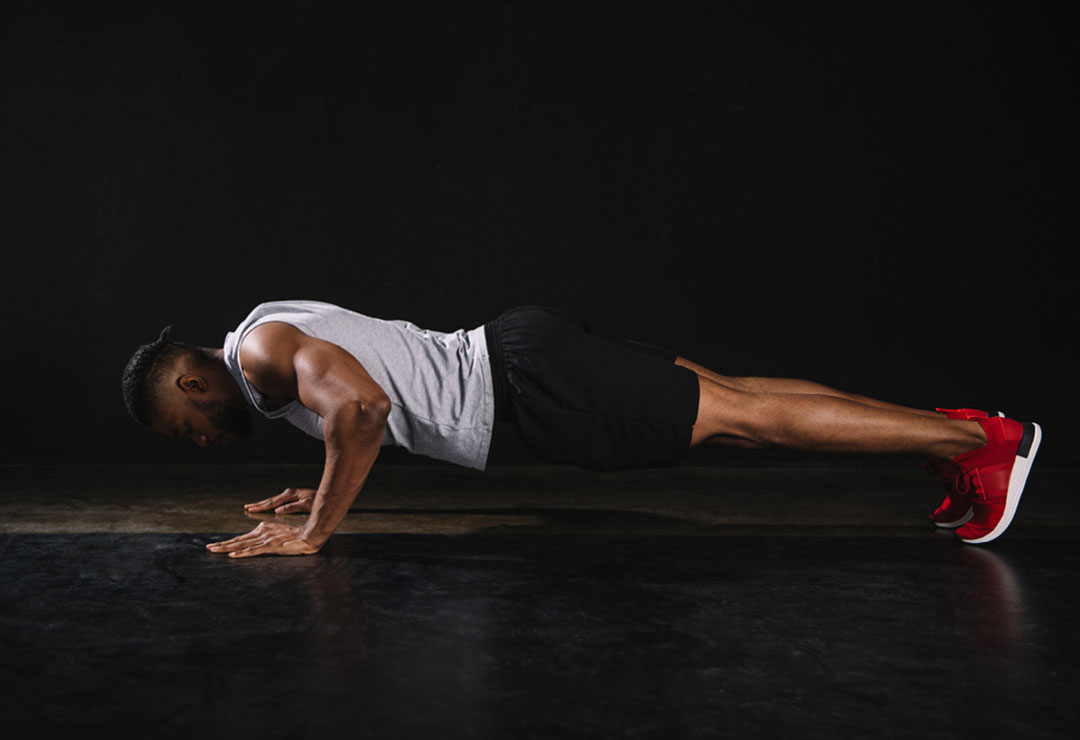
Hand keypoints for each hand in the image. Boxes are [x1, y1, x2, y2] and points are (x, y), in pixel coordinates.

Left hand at [206, 521, 321, 557]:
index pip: (242, 537)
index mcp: (263, 528)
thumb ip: (267, 536)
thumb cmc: (296, 536)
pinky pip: (253, 551)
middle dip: (222, 544)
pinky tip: (233, 555)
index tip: (218, 544)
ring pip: (242, 544)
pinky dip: (242, 553)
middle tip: (208, 547)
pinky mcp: (270, 546)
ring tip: (214, 550)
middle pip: (238, 540)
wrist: (308, 535)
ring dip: (227, 548)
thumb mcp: (279, 534)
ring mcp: (265, 539)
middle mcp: (261, 532)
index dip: (229, 542)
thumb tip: (258, 541)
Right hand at [244, 487, 316, 513]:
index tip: (250, 509)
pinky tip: (268, 506)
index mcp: (290, 495)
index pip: (272, 502)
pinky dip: (271, 504)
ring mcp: (291, 495)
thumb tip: (277, 510)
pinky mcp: (293, 497)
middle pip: (270, 500)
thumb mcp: (306, 505)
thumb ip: (292, 507)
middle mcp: (289, 494)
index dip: (261, 506)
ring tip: (253, 506)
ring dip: (263, 504)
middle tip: (246, 507)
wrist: (328, 496)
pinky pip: (278, 501)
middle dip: (258, 504)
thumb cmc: (319, 501)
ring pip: (274, 500)